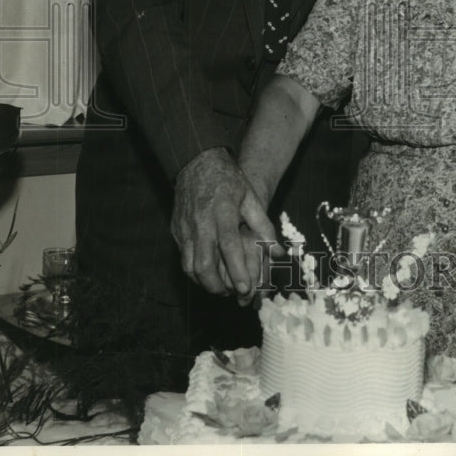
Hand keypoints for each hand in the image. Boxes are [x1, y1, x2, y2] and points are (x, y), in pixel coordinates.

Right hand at [171, 147, 279, 303]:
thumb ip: (264, 226)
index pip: (229, 248)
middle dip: (217, 286)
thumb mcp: (251, 197)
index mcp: (223, 213)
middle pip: (204, 265)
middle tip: (231, 294)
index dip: (237, 271)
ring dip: (204, 282)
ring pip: (189, 266)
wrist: (197, 161)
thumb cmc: (228, 180)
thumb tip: (279, 252)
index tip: (245, 289)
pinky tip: (206, 273)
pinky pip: (183, 257)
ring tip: (220, 288)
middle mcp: (201, 223)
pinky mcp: (176, 230)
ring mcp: (185, 228)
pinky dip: (194, 270)